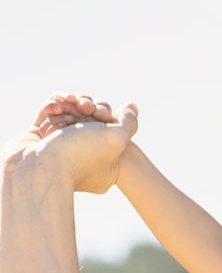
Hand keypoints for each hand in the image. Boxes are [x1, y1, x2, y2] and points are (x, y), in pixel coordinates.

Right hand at [4, 101, 137, 193]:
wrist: (38, 169)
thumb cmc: (78, 155)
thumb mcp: (116, 139)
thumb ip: (129, 122)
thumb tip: (133, 108)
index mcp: (105, 163)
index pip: (110, 128)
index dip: (106, 113)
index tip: (101, 115)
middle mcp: (83, 154)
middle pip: (89, 117)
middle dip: (87, 105)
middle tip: (84, 107)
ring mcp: (61, 146)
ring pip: (69, 112)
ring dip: (69, 103)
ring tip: (64, 106)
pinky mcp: (41, 137)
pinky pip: (49, 113)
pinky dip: (52, 105)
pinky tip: (54, 107)